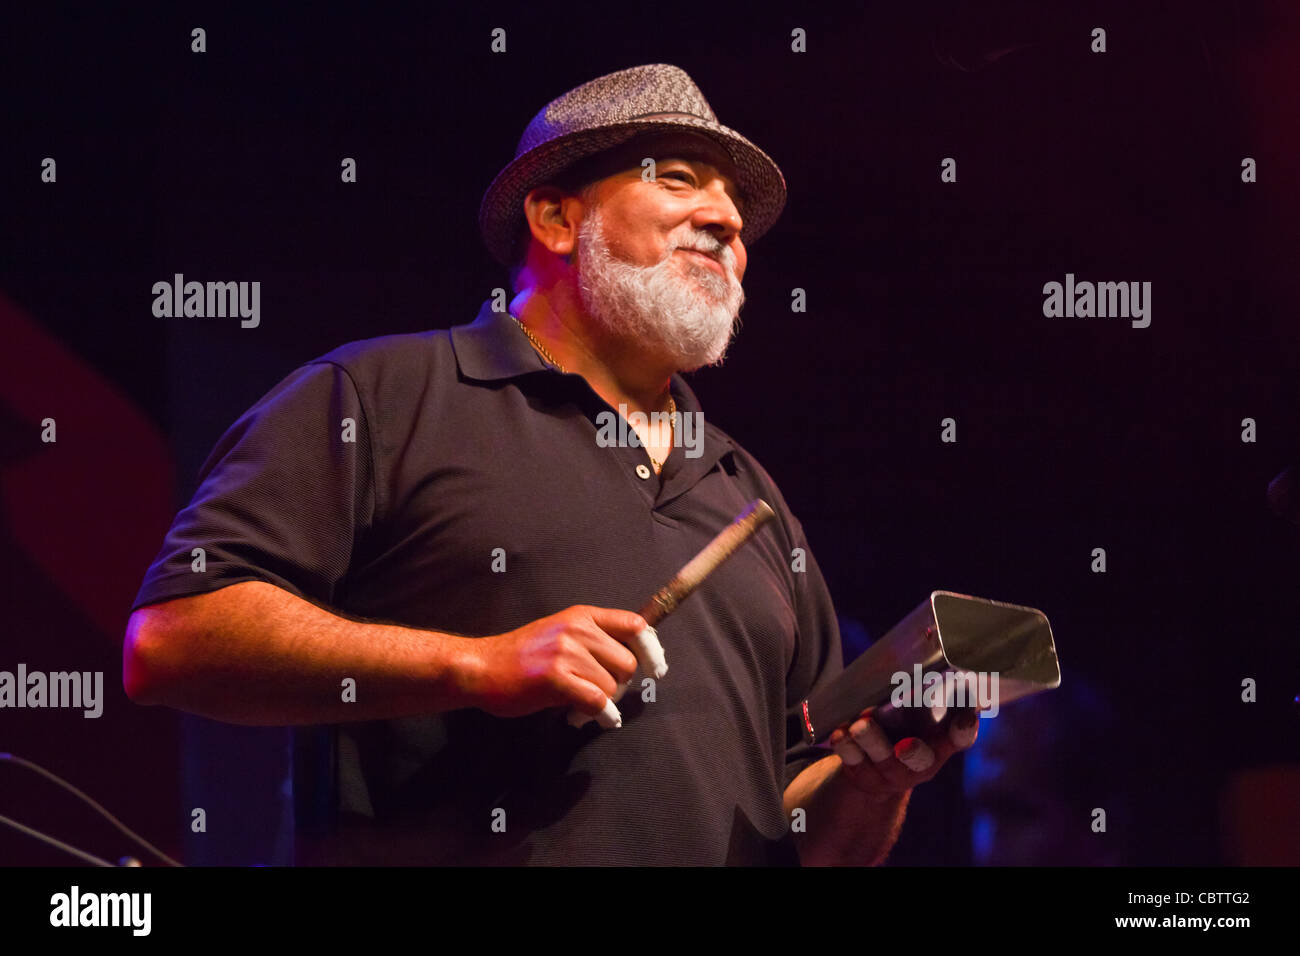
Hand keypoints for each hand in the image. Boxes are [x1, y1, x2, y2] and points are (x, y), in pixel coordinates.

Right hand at [463, 605, 648, 725]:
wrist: (481, 668)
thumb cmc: (523, 656)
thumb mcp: (562, 633)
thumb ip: (595, 640)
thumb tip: (635, 659)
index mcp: (582, 616)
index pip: (635, 625)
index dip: (651, 650)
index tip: (655, 669)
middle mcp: (577, 629)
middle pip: (627, 663)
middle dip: (619, 685)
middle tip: (599, 694)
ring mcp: (566, 652)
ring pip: (612, 686)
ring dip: (603, 702)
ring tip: (579, 704)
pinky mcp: (555, 677)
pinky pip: (597, 701)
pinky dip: (602, 715)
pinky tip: (590, 719)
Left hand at [827, 706, 979, 799]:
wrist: (879, 771)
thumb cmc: (909, 731)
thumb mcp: (926, 718)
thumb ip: (939, 693)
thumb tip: (947, 646)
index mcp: (941, 745)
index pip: (960, 739)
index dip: (965, 730)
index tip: (967, 717)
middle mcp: (920, 763)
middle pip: (918, 759)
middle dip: (912, 751)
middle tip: (904, 743)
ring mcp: (890, 771)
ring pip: (881, 759)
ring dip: (871, 741)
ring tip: (860, 725)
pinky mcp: (862, 774)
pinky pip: (852, 761)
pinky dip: (845, 746)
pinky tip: (838, 733)